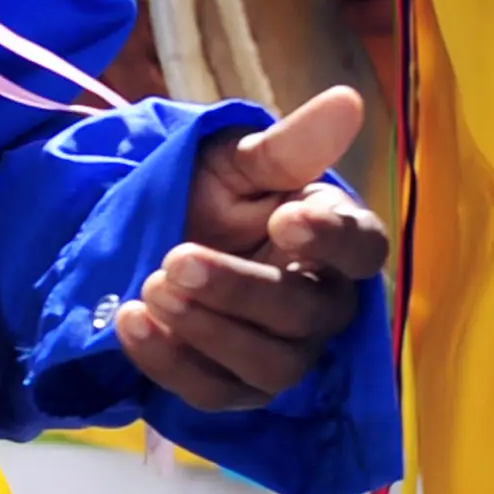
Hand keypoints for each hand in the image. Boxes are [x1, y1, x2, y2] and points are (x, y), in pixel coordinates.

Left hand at [118, 88, 385, 409]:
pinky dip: (169, 362)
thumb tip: (348, 100)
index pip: (362, 250)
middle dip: (239, 291)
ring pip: (267, 366)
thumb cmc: (211, 192)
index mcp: (334, 240)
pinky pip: (213, 392)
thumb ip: (288, 146)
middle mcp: (320, 305)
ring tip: (150, 288)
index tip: (285, 218)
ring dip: (206, 331)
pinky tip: (131, 324)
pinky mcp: (234, 388)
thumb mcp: (237, 161)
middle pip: (304, 316)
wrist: (150, 235)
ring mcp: (280, 354)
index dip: (332, 240)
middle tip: (176, 260)